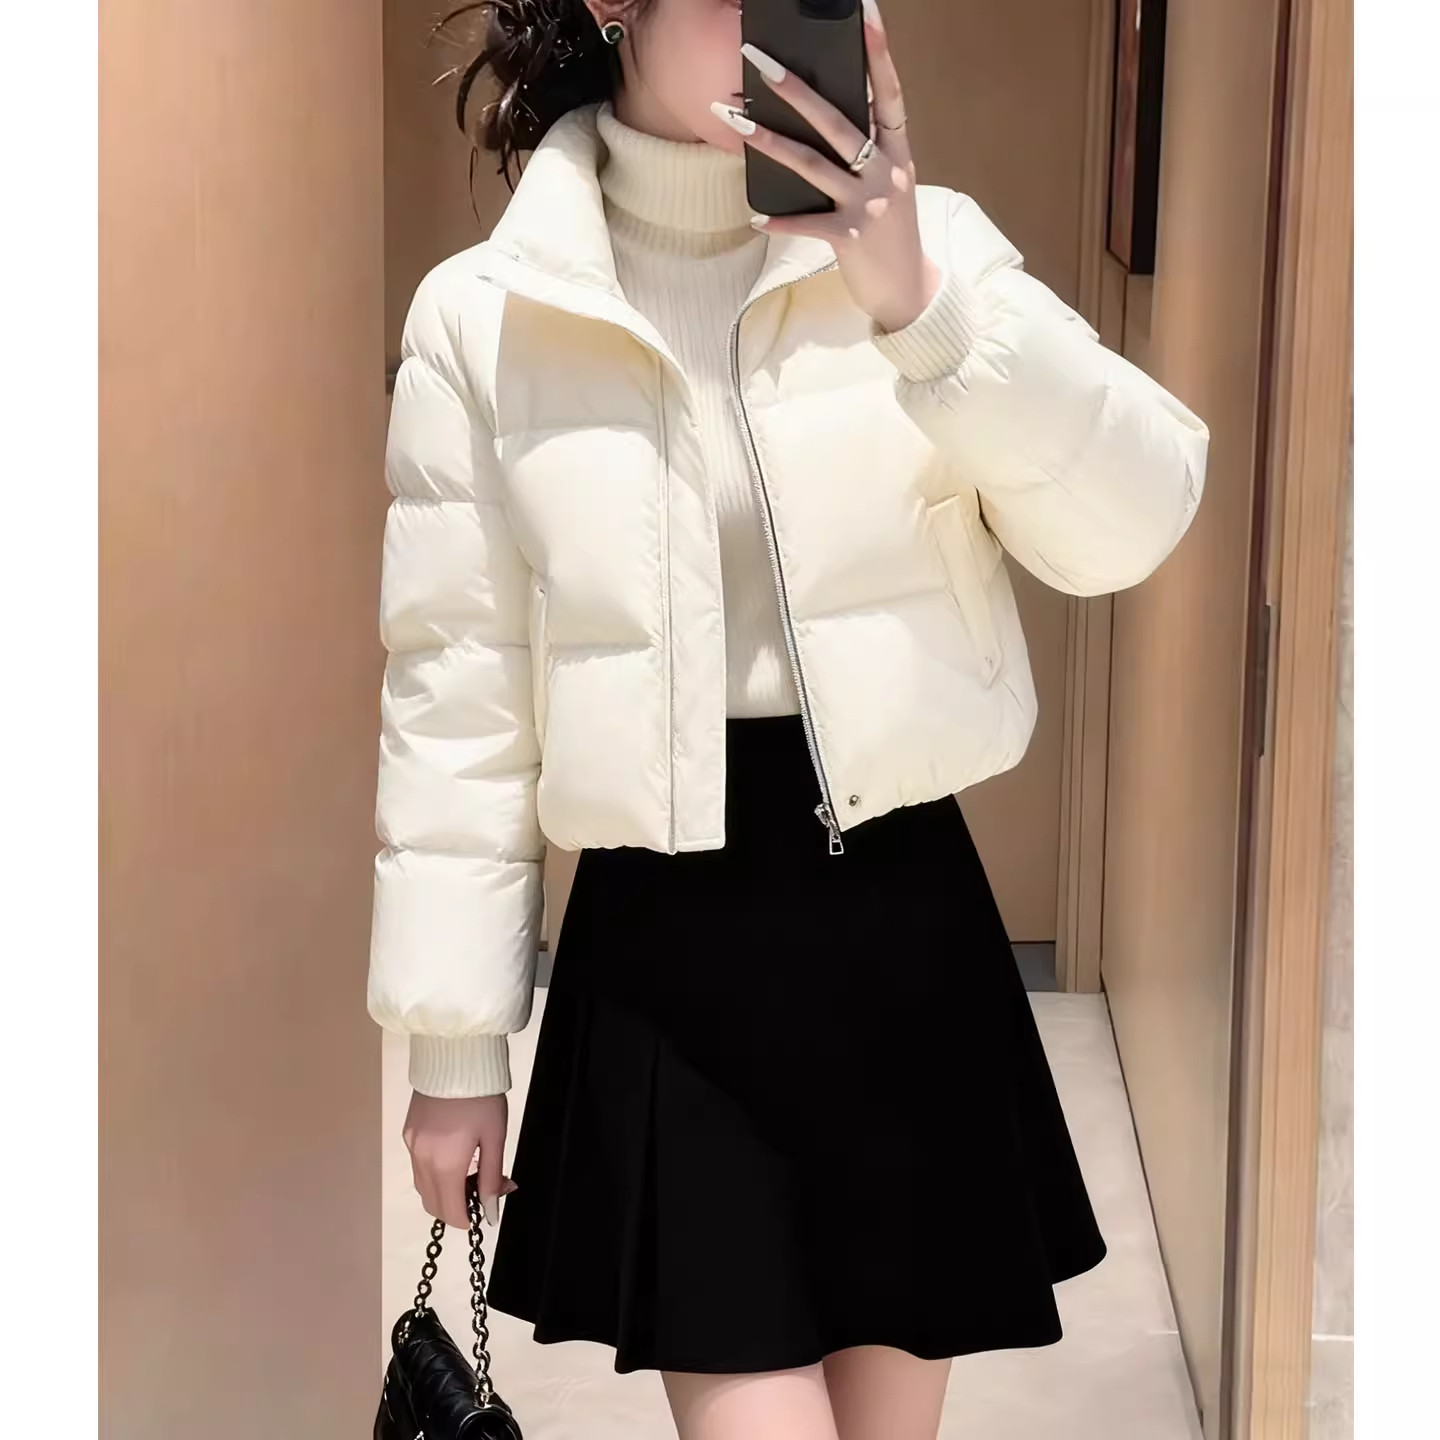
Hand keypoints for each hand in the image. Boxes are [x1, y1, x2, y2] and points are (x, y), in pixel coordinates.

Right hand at [402, 1089, 515, 1229]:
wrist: (456, 1057)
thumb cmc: (482, 1098)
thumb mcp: (494, 1137)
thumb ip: (491, 1177)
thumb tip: (490, 1211)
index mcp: (445, 1164)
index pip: (450, 1211)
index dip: (467, 1220)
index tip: (483, 1214)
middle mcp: (421, 1160)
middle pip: (432, 1204)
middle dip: (455, 1209)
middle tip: (481, 1193)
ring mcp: (410, 1146)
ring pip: (423, 1186)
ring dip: (443, 1192)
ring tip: (470, 1174)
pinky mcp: (407, 1132)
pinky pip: (418, 1166)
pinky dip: (433, 1173)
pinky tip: (454, 1157)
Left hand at [713, 0, 939, 333]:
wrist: (909, 290)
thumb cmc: (891, 234)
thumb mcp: (889, 186)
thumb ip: (866, 154)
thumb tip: (821, 122)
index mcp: (897, 152)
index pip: (888, 92)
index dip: (878, 53)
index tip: (864, 13)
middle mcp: (886, 172)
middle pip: (837, 121)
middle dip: (796, 89)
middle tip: (761, 62)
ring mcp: (869, 204)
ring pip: (811, 165)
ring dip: (768, 142)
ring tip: (733, 120)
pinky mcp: (851, 237)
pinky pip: (806, 223)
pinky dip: (779, 221)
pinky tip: (754, 216)